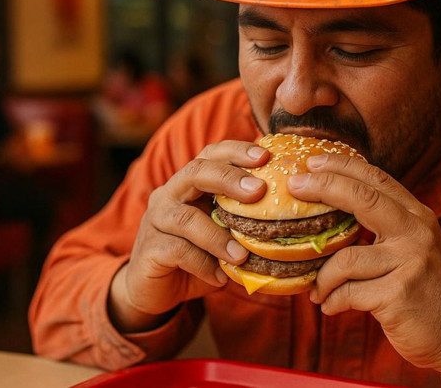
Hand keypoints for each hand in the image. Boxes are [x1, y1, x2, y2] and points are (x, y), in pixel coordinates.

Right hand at [108, 140, 268, 332]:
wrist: (154, 289)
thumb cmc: (197, 255)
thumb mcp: (223, 233)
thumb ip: (243, 220)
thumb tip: (291, 217)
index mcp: (189, 183)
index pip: (211, 155)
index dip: (236, 151)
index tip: (265, 156)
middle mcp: (169, 194)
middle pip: (195, 172)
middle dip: (228, 178)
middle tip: (258, 190)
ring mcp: (156, 220)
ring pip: (185, 218)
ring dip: (218, 236)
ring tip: (242, 255)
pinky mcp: (149, 249)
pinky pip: (178, 251)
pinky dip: (203, 264)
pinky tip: (220, 277)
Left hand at [288, 154, 440, 385]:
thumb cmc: (424, 288)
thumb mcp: (412, 246)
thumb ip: (384, 225)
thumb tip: (332, 205)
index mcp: (417, 216)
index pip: (376, 178)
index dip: (342, 165)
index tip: (312, 161)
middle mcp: (417, 233)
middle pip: (363, 198)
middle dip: (324, 187)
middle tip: (294, 186)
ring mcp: (410, 263)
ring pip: (347, 258)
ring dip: (323, 275)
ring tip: (316, 288)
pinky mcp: (399, 295)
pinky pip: (349, 292)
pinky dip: (332, 300)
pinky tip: (330, 306)